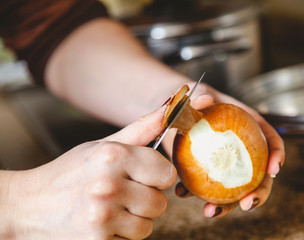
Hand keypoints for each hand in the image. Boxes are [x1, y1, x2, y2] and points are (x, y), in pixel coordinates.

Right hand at [1, 106, 175, 239]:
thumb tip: (169, 109)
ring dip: (135, 219)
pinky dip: (121, 234)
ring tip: (113, 208)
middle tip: (124, 193)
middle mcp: (107, 186)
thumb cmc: (71, 172)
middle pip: (160, 203)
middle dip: (147, 199)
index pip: (167, 173)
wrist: (30, 206)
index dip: (159, 176)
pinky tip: (103, 222)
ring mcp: (101, 217)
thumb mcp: (102, 146)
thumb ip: (141, 130)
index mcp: (112, 156)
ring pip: (147, 225)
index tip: (145, 177)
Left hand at [162, 83, 284, 217]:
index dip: (277, 154)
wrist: (177, 112)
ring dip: (226, 205)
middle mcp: (242, 148)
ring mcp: (226, 163)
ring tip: (210, 212)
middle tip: (247, 204)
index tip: (274, 169)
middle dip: (258, 193)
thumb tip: (204, 101)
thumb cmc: (194, 101)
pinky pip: (207, 187)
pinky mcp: (208, 171)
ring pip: (234, 189)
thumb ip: (201, 98)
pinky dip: (195, 193)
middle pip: (259, 174)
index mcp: (249, 126)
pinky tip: (182, 193)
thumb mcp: (198, 94)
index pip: (270, 140)